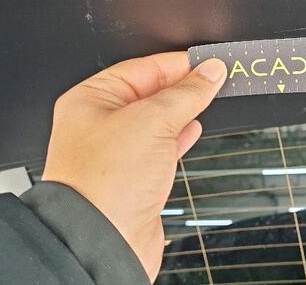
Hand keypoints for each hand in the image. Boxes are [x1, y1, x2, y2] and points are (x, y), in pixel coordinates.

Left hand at [42, 52, 226, 281]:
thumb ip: (186, 93)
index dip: (177, 64)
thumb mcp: (152, 121)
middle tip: (214, 77)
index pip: (141, 68)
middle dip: (183, 85)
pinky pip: (160, 146)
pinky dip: (180, 135)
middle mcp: (100, 124)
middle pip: (150, 93)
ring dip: (183, 109)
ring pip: (157, 120)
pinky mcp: (133, 177)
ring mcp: (117, 152)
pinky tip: (193, 128)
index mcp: (91, 100)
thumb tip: (209, 72)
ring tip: (210, 97)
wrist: (102, 241)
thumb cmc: (104, 183)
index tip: (206, 62)